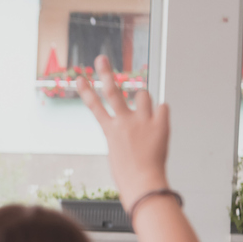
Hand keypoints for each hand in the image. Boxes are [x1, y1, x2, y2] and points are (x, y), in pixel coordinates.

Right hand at [76, 54, 169, 209]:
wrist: (143, 182)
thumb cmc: (128, 173)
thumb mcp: (117, 152)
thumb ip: (122, 133)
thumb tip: (134, 120)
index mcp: (109, 130)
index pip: (94, 106)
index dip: (86, 90)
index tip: (79, 77)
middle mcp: (123, 121)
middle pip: (113, 91)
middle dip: (105, 73)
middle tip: (101, 59)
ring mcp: (142, 121)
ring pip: (143, 95)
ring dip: (144, 101)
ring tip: (145, 113)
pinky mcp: (160, 124)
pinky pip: (163, 108)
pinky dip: (162, 113)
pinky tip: (159, 124)